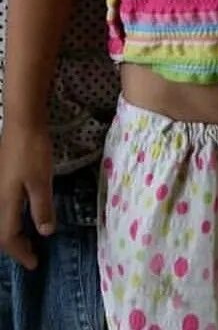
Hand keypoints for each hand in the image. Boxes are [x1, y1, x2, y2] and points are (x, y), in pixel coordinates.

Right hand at [0, 122, 53, 268]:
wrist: (22, 123)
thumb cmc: (32, 151)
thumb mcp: (41, 181)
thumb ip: (42, 207)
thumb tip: (45, 233)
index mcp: (5, 203)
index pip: (8, 237)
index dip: (21, 253)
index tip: (34, 264)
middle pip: (2, 231)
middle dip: (15, 246)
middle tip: (31, 255)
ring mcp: (0, 188)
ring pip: (3, 219)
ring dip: (14, 233)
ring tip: (30, 239)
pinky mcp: (4, 178)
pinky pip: (6, 207)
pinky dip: (14, 218)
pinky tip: (26, 214)